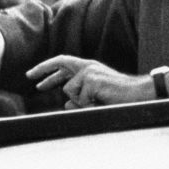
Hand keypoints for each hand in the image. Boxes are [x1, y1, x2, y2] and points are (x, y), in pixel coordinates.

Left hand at [26, 55, 155, 108]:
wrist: (139, 94)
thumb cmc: (120, 97)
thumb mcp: (95, 98)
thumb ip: (80, 98)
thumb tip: (66, 103)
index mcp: (88, 67)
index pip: (62, 63)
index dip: (47, 69)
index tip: (33, 76)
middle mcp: (87, 66)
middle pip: (60, 64)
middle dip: (43, 71)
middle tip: (28, 76)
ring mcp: (89, 71)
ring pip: (70, 90)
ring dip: (81, 101)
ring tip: (98, 101)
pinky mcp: (92, 80)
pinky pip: (81, 98)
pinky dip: (89, 105)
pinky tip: (101, 101)